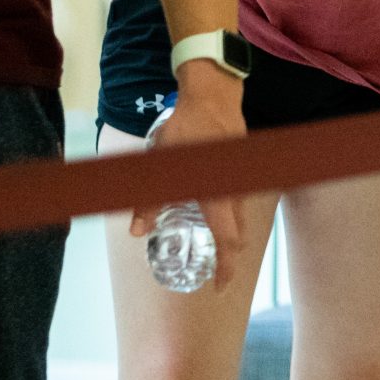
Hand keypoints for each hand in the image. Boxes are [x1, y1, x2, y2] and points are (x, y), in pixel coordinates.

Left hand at [136, 65, 248, 288]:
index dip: (226, 268)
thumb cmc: (187, 130)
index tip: (219, 285)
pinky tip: (210, 206)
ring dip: (229, 234)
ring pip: (240, 217)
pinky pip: (239, 199)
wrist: (213, 94)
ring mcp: (241, 178)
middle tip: (211, 268)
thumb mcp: (160, 165)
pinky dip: (229, 214)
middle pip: (238, 234)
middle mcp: (234, 191)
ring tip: (210, 242)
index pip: (228, 242)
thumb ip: (150, 201)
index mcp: (217, 196)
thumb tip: (138, 232)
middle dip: (227, 255)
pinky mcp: (241, 167)